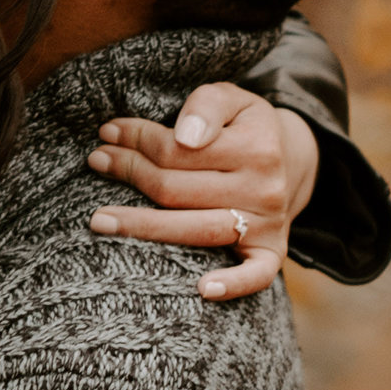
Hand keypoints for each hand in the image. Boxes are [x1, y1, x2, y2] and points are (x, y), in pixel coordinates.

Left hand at [84, 85, 319, 302]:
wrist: (293, 160)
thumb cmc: (246, 128)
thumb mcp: (233, 99)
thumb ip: (207, 105)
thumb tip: (184, 135)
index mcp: (256, 146)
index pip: (177, 148)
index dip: (137, 139)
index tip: (108, 134)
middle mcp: (263, 187)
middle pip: (176, 189)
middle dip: (129, 173)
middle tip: (97, 162)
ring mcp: (267, 223)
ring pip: (194, 229)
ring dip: (142, 227)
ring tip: (99, 219)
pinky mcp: (271, 252)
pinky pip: (256, 276)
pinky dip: (232, 285)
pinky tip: (201, 289)